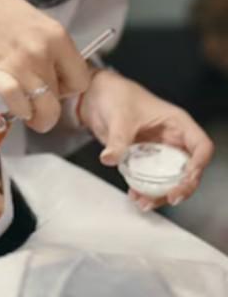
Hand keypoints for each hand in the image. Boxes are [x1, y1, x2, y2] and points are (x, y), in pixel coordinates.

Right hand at [0, 0, 90, 132]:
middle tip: (37, 101)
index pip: (82, 81)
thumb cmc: (1, 14)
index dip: (68, 90)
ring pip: (44, 108)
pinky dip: (18, 110)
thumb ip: (53, 50)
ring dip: (36, 116)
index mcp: (58, 39)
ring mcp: (21, 65)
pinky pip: (18, 104)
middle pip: (61, 98)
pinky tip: (12, 104)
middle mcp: (43, 53)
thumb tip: (59, 77)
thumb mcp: (39, 25)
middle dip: (49, 104)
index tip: (56, 88)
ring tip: (27, 111)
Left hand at [78, 69, 213, 208]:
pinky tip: (135, 196)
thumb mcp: (119, 115)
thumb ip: (118, 139)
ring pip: (171, 179)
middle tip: (170, 197)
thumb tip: (111, 158)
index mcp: (176, 123)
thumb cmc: (116, 94)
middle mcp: (172, 139)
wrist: (95, 96)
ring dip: (162, 194)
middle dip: (183, 186)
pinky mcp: (144, 160)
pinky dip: (146, 191)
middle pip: (189, 168)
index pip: (201, 145)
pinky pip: (151, 180)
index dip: (199, 163)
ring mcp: (159, 151)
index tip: (187, 178)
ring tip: (145, 202)